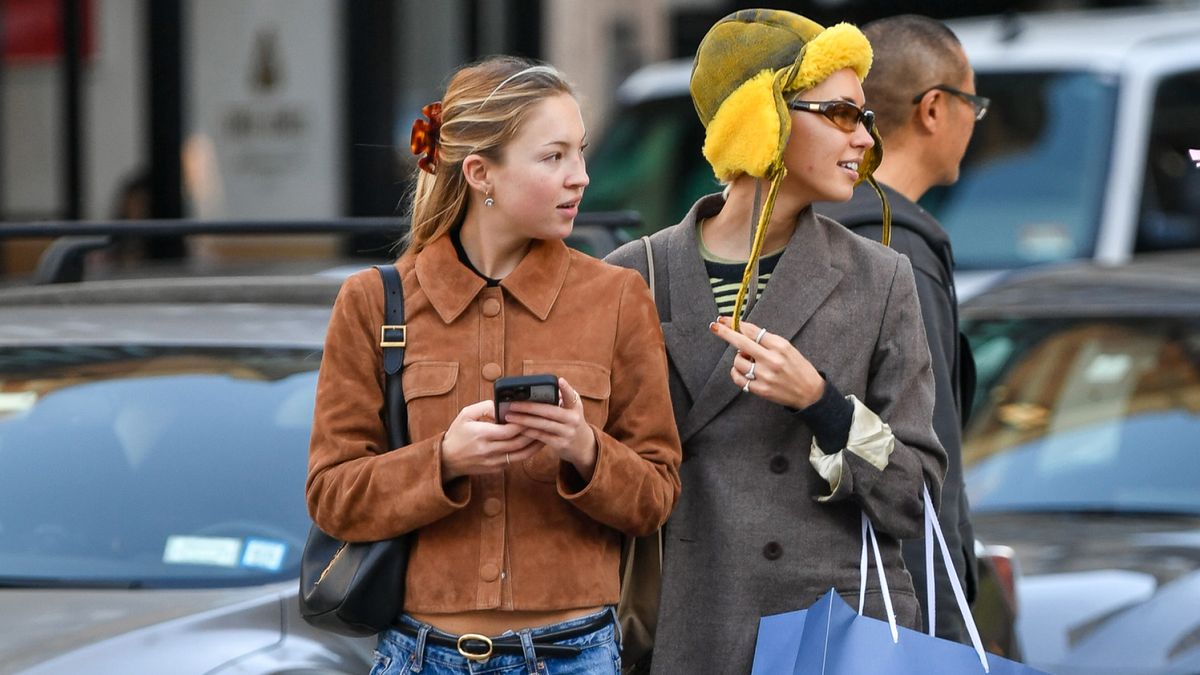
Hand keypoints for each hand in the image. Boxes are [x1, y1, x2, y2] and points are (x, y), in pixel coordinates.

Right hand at [441, 400, 539, 479]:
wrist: (447, 460)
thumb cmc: (457, 434)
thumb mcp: (466, 414)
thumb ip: (486, 407)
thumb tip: (503, 406)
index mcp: (481, 435)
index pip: (509, 430)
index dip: (523, 423)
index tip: (533, 414)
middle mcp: (489, 450)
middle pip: (519, 443)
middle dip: (534, 433)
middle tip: (545, 422)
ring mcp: (493, 462)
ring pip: (521, 455)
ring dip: (535, 445)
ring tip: (545, 434)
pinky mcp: (496, 469)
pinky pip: (515, 460)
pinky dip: (526, 452)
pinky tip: (533, 443)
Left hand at [502, 378, 597, 480]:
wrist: (583, 446)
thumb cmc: (570, 422)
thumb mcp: (571, 409)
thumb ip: (561, 398)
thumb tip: (544, 386)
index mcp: (575, 406)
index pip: (571, 395)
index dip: (566, 388)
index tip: (559, 380)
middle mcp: (574, 419)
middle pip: (549, 411)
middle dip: (529, 407)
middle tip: (512, 404)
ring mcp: (568, 432)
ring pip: (543, 425)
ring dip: (524, 420)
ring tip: (509, 416)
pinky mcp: (561, 444)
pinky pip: (542, 437)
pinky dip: (529, 432)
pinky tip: (517, 429)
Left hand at [709, 316, 824, 408]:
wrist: (809, 393)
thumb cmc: (798, 367)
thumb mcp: (787, 348)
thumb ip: (767, 342)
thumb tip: (742, 334)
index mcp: (780, 346)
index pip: (753, 331)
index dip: (736, 324)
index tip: (724, 319)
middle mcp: (772, 360)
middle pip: (741, 343)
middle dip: (725, 332)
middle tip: (714, 326)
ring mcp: (765, 376)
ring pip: (738, 361)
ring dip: (739, 359)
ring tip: (750, 361)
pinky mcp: (760, 389)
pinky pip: (738, 378)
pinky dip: (736, 373)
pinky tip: (742, 371)